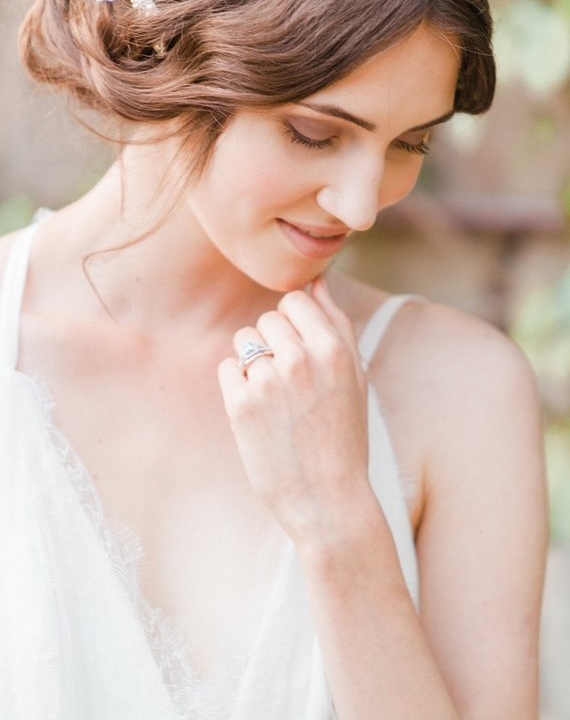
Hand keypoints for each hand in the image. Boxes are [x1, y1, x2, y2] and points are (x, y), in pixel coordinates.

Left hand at [217, 277, 368, 544]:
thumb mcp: (355, 377)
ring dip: (253, 362)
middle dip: (273, 343)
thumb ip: (337, 324)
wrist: (328, 501)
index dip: (294, 325)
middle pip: (268, 318)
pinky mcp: (241, 405)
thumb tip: (317, 282)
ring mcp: (269, 381)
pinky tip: (259, 414)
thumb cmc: (344, 437)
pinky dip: (237, 387)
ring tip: (275, 399)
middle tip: (290, 384)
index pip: (295, 300)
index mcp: (334, 348)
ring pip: (244, 339)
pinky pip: (227, 369)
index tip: (301, 354)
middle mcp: (301, 358)